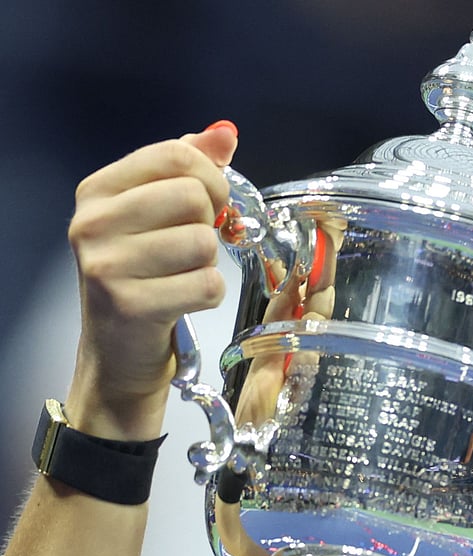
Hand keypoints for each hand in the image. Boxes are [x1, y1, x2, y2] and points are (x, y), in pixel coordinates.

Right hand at [64, 123, 237, 438]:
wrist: (118, 352)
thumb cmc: (143, 277)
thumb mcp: (156, 215)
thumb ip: (189, 168)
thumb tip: (225, 132)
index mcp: (98, 190)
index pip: (176, 154)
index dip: (211, 178)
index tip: (210, 203)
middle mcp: (92, 223)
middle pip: (193, 196)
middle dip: (210, 224)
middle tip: (193, 247)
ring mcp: (106, 265)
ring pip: (203, 242)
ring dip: (207, 263)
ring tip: (181, 275)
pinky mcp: (130, 305)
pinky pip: (207, 284)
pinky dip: (208, 294)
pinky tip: (183, 300)